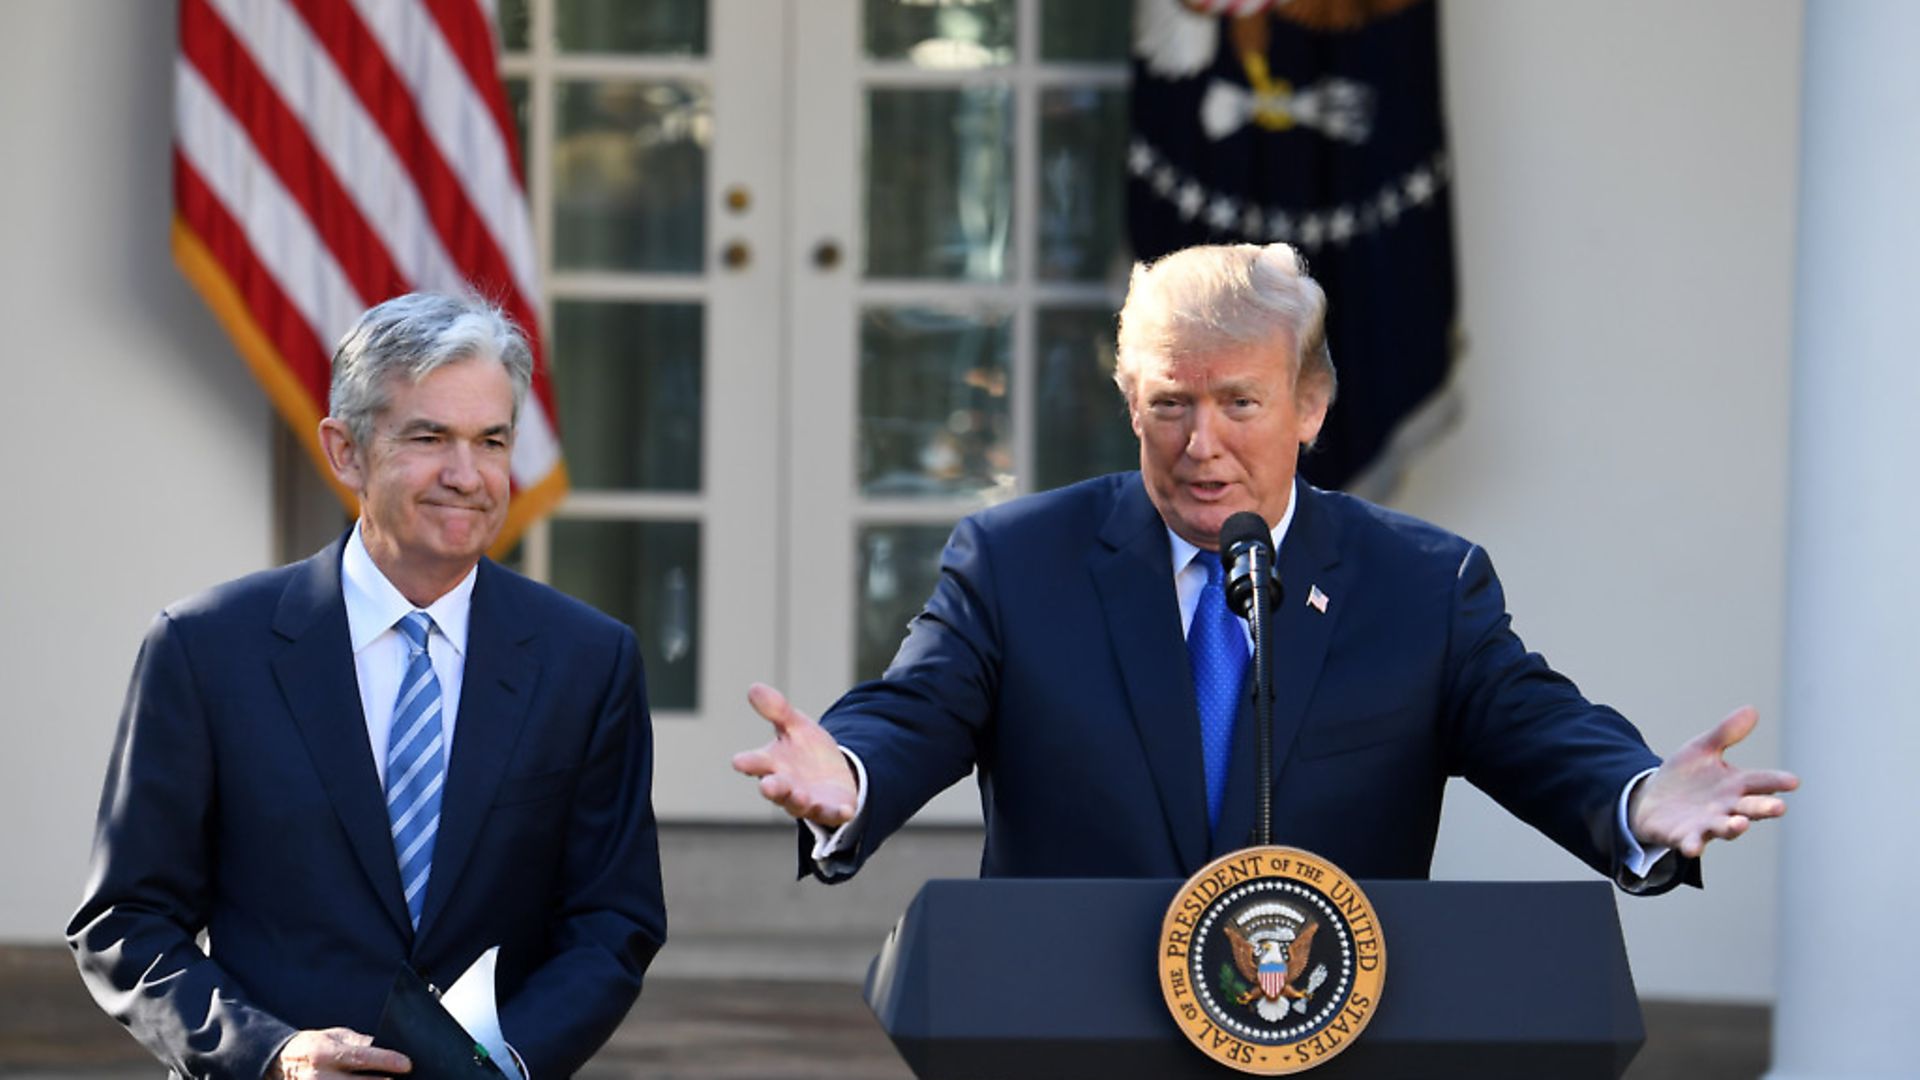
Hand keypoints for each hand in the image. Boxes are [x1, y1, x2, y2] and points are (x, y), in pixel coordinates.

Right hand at [268, 1029, 409, 1078]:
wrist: (281, 1063)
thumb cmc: (314, 1046)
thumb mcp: (335, 1037)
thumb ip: (359, 1043)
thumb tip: (386, 1047)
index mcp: (325, 1053)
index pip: (361, 1057)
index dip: (387, 1061)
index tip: (406, 1064)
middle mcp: (319, 1076)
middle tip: (403, 1079)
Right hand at [731, 683, 858, 826]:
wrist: (834, 772)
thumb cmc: (806, 750)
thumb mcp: (796, 725)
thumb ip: (777, 710)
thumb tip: (754, 687)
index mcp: (774, 764)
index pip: (756, 763)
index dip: (748, 763)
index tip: (739, 761)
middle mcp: (786, 786)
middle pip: (776, 789)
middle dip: (772, 788)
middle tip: (767, 785)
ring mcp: (807, 800)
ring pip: (798, 805)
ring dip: (798, 801)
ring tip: (800, 796)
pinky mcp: (829, 809)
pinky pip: (832, 814)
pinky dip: (838, 813)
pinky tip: (846, 810)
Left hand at [1630, 706, 1799, 857]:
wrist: (1651, 800)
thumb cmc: (1685, 777)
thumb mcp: (1702, 750)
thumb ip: (1725, 733)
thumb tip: (1752, 709)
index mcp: (1735, 785)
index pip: (1761, 782)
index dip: (1776, 781)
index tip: (1793, 781)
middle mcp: (1726, 807)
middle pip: (1749, 808)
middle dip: (1763, 808)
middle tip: (1778, 807)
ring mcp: (1706, 824)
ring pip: (1724, 828)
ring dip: (1733, 827)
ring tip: (1740, 824)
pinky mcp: (1683, 836)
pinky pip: (1690, 842)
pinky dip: (1692, 845)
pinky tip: (1693, 847)